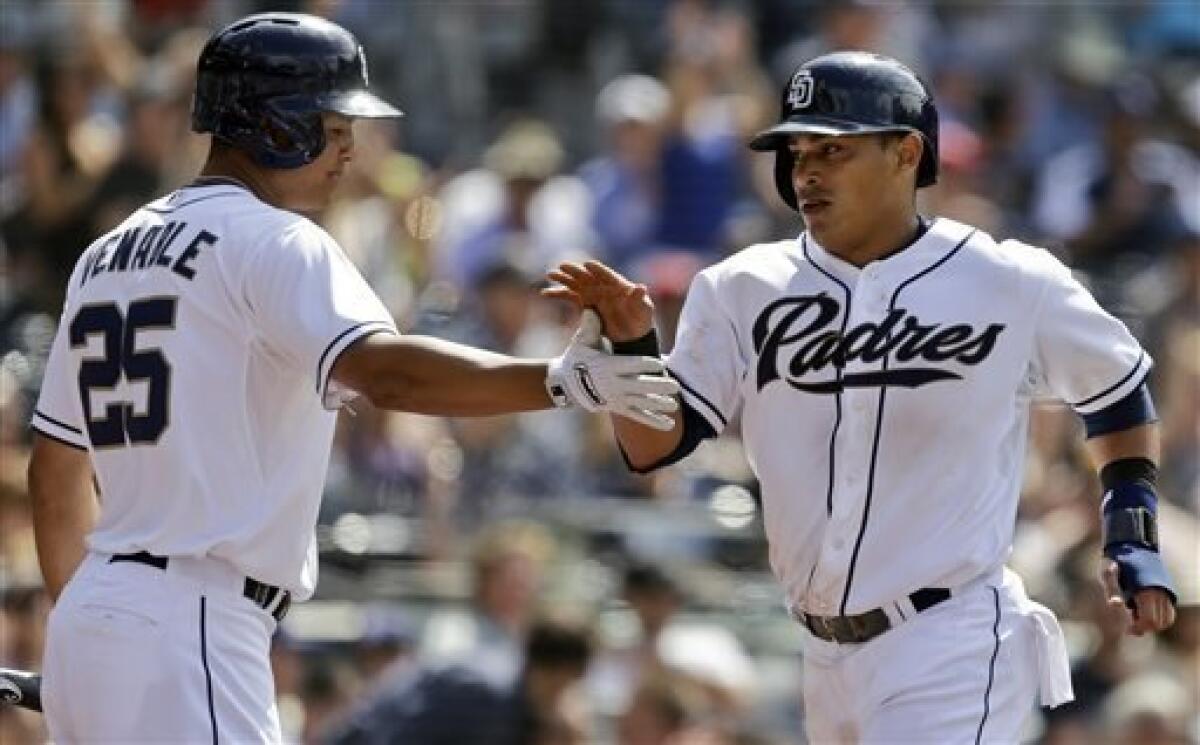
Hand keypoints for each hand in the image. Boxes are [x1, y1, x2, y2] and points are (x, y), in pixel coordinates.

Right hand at [543, 260, 654, 341]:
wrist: (631, 334)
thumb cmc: (640, 318)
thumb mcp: (644, 309)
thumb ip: (639, 298)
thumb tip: (641, 287)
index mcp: (617, 284)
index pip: (606, 274)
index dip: (597, 269)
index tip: (588, 265)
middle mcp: (602, 286)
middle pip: (587, 276)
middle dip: (575, 271)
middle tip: (563, 266)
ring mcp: (592, 294)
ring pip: (575, 283)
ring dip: (563, 279)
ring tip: (550, 274)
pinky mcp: (584, 303)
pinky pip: (569, 296)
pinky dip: (557, 294)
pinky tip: (545, 293)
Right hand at [546, 309, 679, 429]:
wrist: (566, 384)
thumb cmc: (578, 357)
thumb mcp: (582, 342)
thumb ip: (590, 328)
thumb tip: (590, 309)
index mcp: (607, 366)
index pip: (628, 365)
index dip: (644, 365)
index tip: (660, 363)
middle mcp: (613, 384)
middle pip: (639, 386)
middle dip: (657, 387)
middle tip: (675, 386)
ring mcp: (616, 398)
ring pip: (641, 402)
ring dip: (658, 405)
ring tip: (675, 406)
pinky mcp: (618, 408)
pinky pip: (638, 416)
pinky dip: (654, 421)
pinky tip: (669, 425)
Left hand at [1100, 559, 1176, 635]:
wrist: (1130, 545)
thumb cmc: (1114, 559)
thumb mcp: (1106, 572)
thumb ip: (1110, 588)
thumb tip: (1114, 603)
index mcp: (1145, 589)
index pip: (1149, 619)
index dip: (1138, 627)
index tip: (1127, 629)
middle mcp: (1159, 591)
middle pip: (1157, 623)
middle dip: (1143, 626)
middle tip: (1130, 625)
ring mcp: (1165, 591)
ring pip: (1166, 619)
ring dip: (1152, 623)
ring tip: (1135, 617)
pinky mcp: (1167, 590)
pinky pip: (1169, 612)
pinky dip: (1160, 617)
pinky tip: (1143, 613)